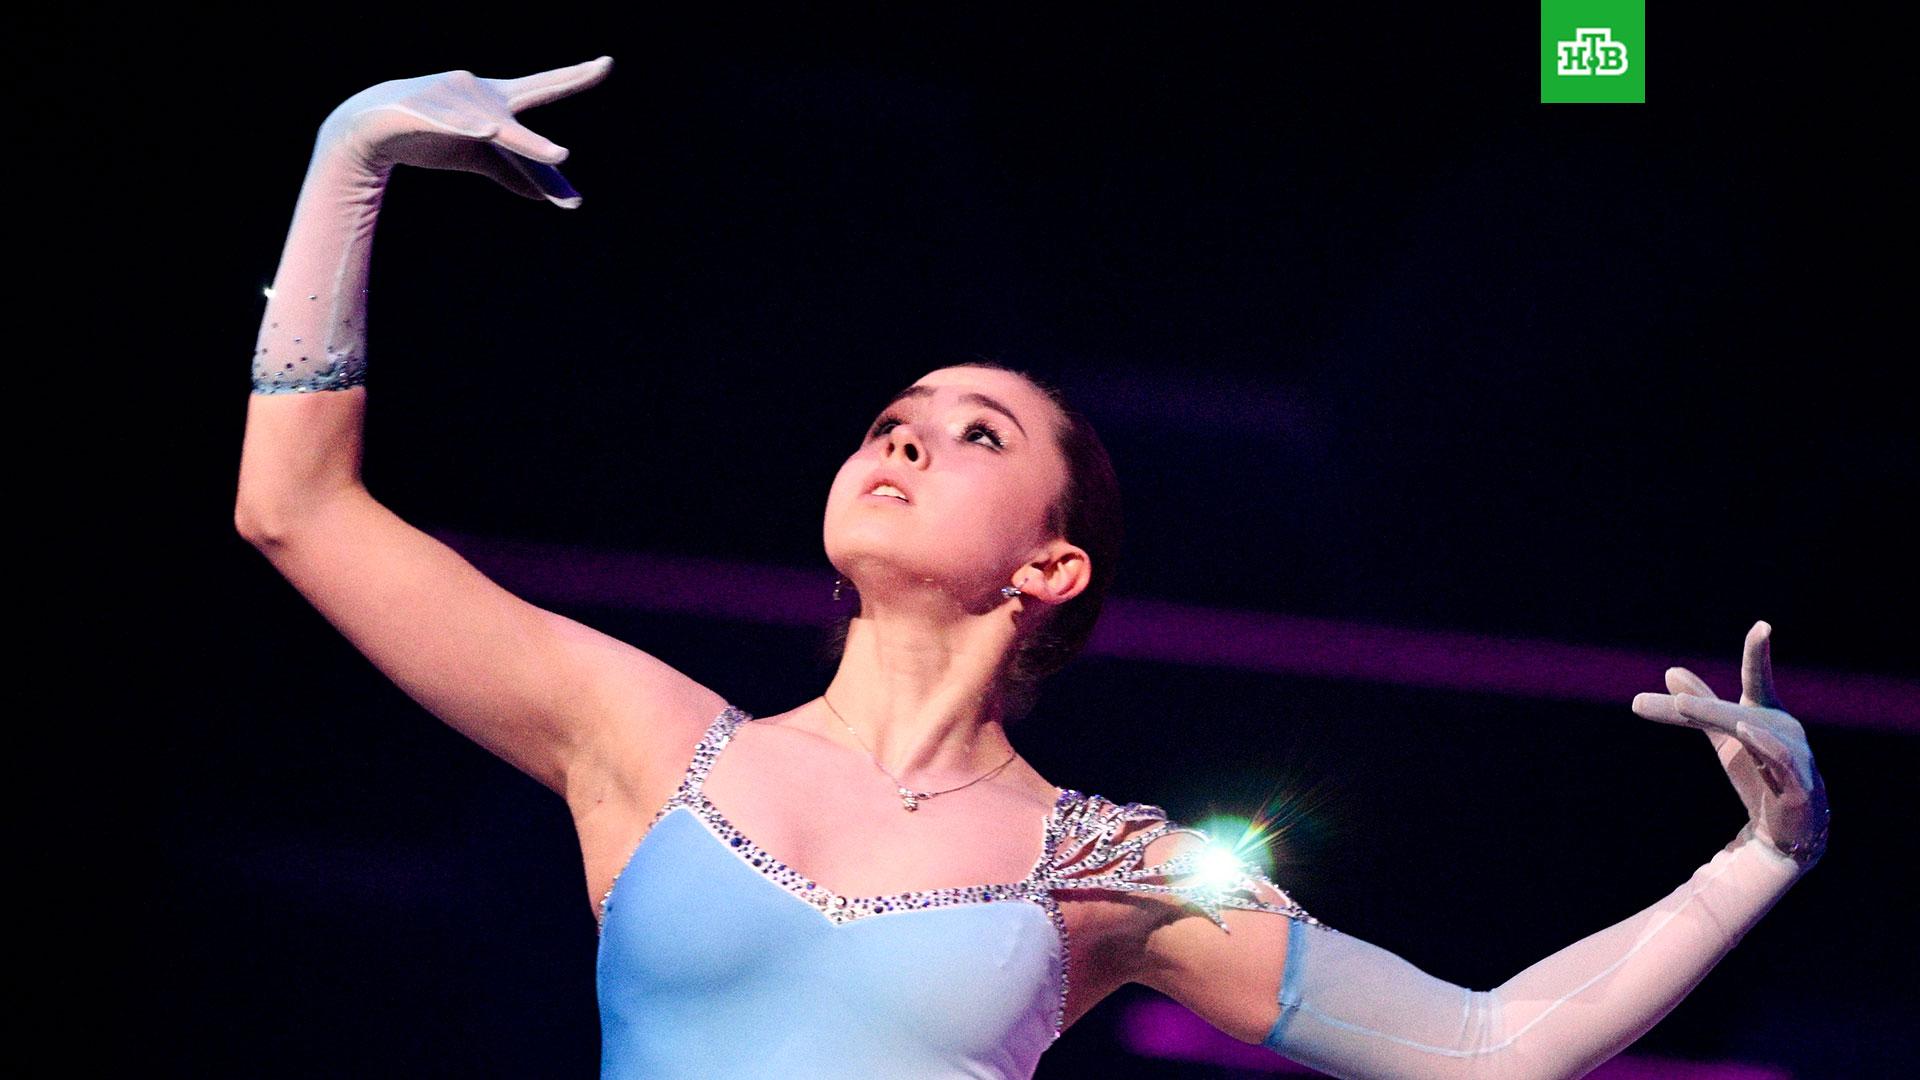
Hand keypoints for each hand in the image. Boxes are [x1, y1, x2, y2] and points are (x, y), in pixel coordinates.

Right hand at [319, 56, 613, 207]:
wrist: (375, 126)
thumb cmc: (438, 136)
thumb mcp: (484, 158)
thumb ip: (521, 176)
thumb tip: (560, 199)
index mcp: (500, 101)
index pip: (546, 88)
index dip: (577, 77)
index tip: (607, 63)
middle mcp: (483, 93)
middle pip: (532, 92)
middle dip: (566, 83)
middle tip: (600, 74)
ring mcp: (452, 98)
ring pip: (489, 123)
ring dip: (511, 136)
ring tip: (541, 148)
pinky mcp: (419, 109)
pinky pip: (445, 120)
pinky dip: (461, 124)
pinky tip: (482, 130)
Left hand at [1631, 620, 1829, 867]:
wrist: (1781, 831)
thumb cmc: (1757, 773)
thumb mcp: (1721, 735)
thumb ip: (1698, 704)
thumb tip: (1670, 669)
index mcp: (1766, 713)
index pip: (1758, 678)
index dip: (1759, 653)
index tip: (1764, 626)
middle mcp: (1784, 729)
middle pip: (1735, 712)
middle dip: (1701, 707)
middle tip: (1673, 702)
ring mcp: (1794, 757)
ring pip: (1754, 734)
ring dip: (1722, 720)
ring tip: (1687, 708)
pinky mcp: (1798, 788)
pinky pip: (1782, 763)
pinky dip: (1766, 747)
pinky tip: (1745, 731)